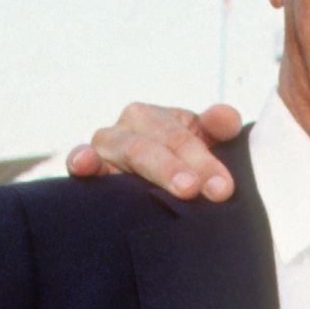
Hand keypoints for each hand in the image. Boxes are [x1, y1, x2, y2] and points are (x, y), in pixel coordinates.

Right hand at [67, 101, 242, 200]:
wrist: (151, 188)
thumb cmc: (179, 163)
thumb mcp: (201, 142)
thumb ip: (216, 127)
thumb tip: (229, 119)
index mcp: (153, 119)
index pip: (179, 137)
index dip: (202, 161)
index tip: (224, 189)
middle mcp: (126, 130)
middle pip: (150, 147)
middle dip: (173, 169)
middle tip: (193, 189)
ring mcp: (104, 150)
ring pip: (123, 153)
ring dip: (144, 168)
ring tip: (160, 183)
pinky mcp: (88, 171)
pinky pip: (80, 162)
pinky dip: (81, 160)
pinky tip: (84, 165)